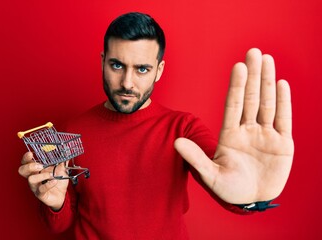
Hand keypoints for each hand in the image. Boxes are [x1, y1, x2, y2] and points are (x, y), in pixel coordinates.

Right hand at [18, 152, 68, 209]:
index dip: (26, 158)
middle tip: (41, 166)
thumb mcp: (61, 169)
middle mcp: (33, 177)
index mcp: (36, 169)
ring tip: (51, 175)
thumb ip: (63, 161)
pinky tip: (55, 181)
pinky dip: (49, 184)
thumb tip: (67, 152)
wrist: (62, 195)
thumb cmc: (58, 180)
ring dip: (42, 176)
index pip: (25, 162)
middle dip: (30, 166)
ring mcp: (35, 186)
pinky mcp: (40, 194)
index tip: (30, 153)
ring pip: (31, 179)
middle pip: (22, 170)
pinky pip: (41, 189)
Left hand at [175, 48, 293, 203]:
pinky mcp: (283, 144)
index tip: (238, 67)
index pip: (233, 105)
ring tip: (267, 59)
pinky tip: (282, 84)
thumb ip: (195, 157)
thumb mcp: (210, 175)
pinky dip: (284, 103)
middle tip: (254, 52)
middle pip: (251, 98)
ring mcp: (266, 135)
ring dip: (268, 82)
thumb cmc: (228, 189)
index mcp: (230, 134)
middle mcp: (248, 130)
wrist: (250, 201)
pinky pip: (284, 119)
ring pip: (267, 103)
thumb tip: (176, 142)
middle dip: (253, 75)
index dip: (236, 86)